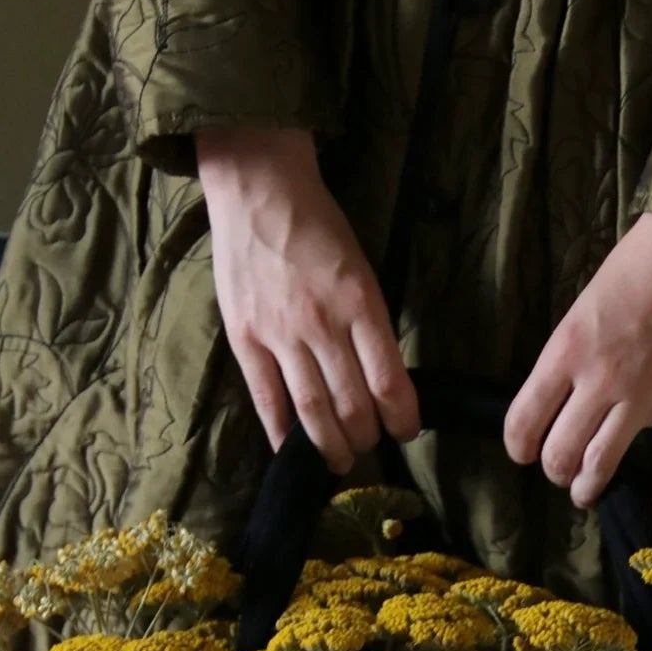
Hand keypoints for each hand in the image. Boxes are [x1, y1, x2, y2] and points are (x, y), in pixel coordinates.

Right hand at [196, 126, 420, 473]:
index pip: (389, 381)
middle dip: (366, 438)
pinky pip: (266, 399)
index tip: (407, 432)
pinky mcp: (245, 338)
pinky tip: (291, 452)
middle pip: (352, 405)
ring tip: (340, 461)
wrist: (258, 189)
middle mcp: (322, 324)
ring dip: (330, 446)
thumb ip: (369, 322)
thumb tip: (381, 378)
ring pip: (312, 410)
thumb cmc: (318, 226)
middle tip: (370, 447)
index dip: (402, 419)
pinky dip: (281, 433)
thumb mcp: (361, 269)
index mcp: (359, 303)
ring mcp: (280, 334)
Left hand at [503, 212, 651, 520]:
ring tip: (587, 492)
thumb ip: (566, 357)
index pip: (523, 422)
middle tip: (561, 470)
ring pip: (604, 466)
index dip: (518, 448)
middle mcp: (600, 382)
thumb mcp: (580, 308)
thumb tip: (557, 399)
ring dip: (591, 488)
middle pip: (561, 455)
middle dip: (555, 471)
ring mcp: (645, 398)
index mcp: (566, 353)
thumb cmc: (635, 265)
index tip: (524, 453)